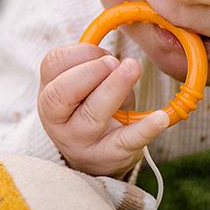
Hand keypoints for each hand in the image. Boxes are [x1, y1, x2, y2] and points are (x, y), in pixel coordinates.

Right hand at [38, 43, 168, 176]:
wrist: (96, 157)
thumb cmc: (91, 108)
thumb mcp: (85, 85)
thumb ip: (95, 66)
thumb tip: (118, 54)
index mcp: (49, 92)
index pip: (52, 65)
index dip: (79, 53)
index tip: (103, 53)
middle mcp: (57, 119)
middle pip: (60, 93)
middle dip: (89, 71)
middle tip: (115, 61)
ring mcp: (80, 141)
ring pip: (92, 115)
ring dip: (114, 88)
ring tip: (134, 68)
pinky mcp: (108, 157)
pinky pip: (126, 141)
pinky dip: (145, 128)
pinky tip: (160, 117)